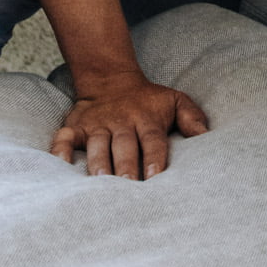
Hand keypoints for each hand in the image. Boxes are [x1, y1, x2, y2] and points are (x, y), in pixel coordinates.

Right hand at [51, 72, 208, 179]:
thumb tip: (206, 137)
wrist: (110, 79)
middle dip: (126, 166)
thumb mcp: (175, 100)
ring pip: (97, 145)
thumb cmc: (149, 101)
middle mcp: (121, 121)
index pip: (152, 139)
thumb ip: (192, 118)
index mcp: (146, 118)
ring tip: (101, 183)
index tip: (156, 177)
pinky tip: (60, 166)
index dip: (154, 157)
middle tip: (129, 187)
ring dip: (98, 163)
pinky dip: (60, 151)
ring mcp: (97, 124)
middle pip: (124, 145)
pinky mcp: (76, 126)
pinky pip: (64, 138)